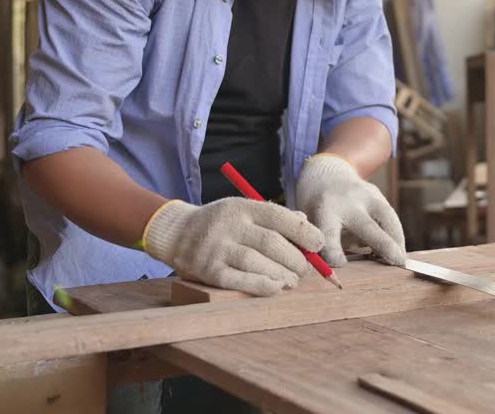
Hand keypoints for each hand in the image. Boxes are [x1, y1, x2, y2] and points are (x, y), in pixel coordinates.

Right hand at [143, 198, 324, 295]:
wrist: (176, 233)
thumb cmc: (221, 223)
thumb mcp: (245, 211)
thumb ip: (275, 217)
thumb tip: (306, 225)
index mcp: (243, 207)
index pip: (279, 217)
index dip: (304, 232)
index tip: (318, 245)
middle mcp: (230, 225)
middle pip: (271, 243)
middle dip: (295, 259)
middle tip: (305, 270)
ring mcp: (217, 248)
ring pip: (256, 262)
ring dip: (281, 275)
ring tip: (292, 281)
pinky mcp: (208, 270)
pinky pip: (238, 280)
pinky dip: (260, 285)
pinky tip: (275, 288)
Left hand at [295, 153, 405, 266]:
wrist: (326, 176)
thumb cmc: (317, 210)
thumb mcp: (312, 223)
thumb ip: (325, 244)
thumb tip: (345, 271)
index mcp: (324, 210)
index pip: (328, 232)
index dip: (333, 250)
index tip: (340, 264)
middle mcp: (346, 201)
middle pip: (366, 225)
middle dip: (383, 244)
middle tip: (396, 262)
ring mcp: (365, 194)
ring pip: (386, 217)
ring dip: (397, 240)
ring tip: (400, 260)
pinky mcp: (377, 194)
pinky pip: (390, 216)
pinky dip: (396, 234)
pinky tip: (398, 249)